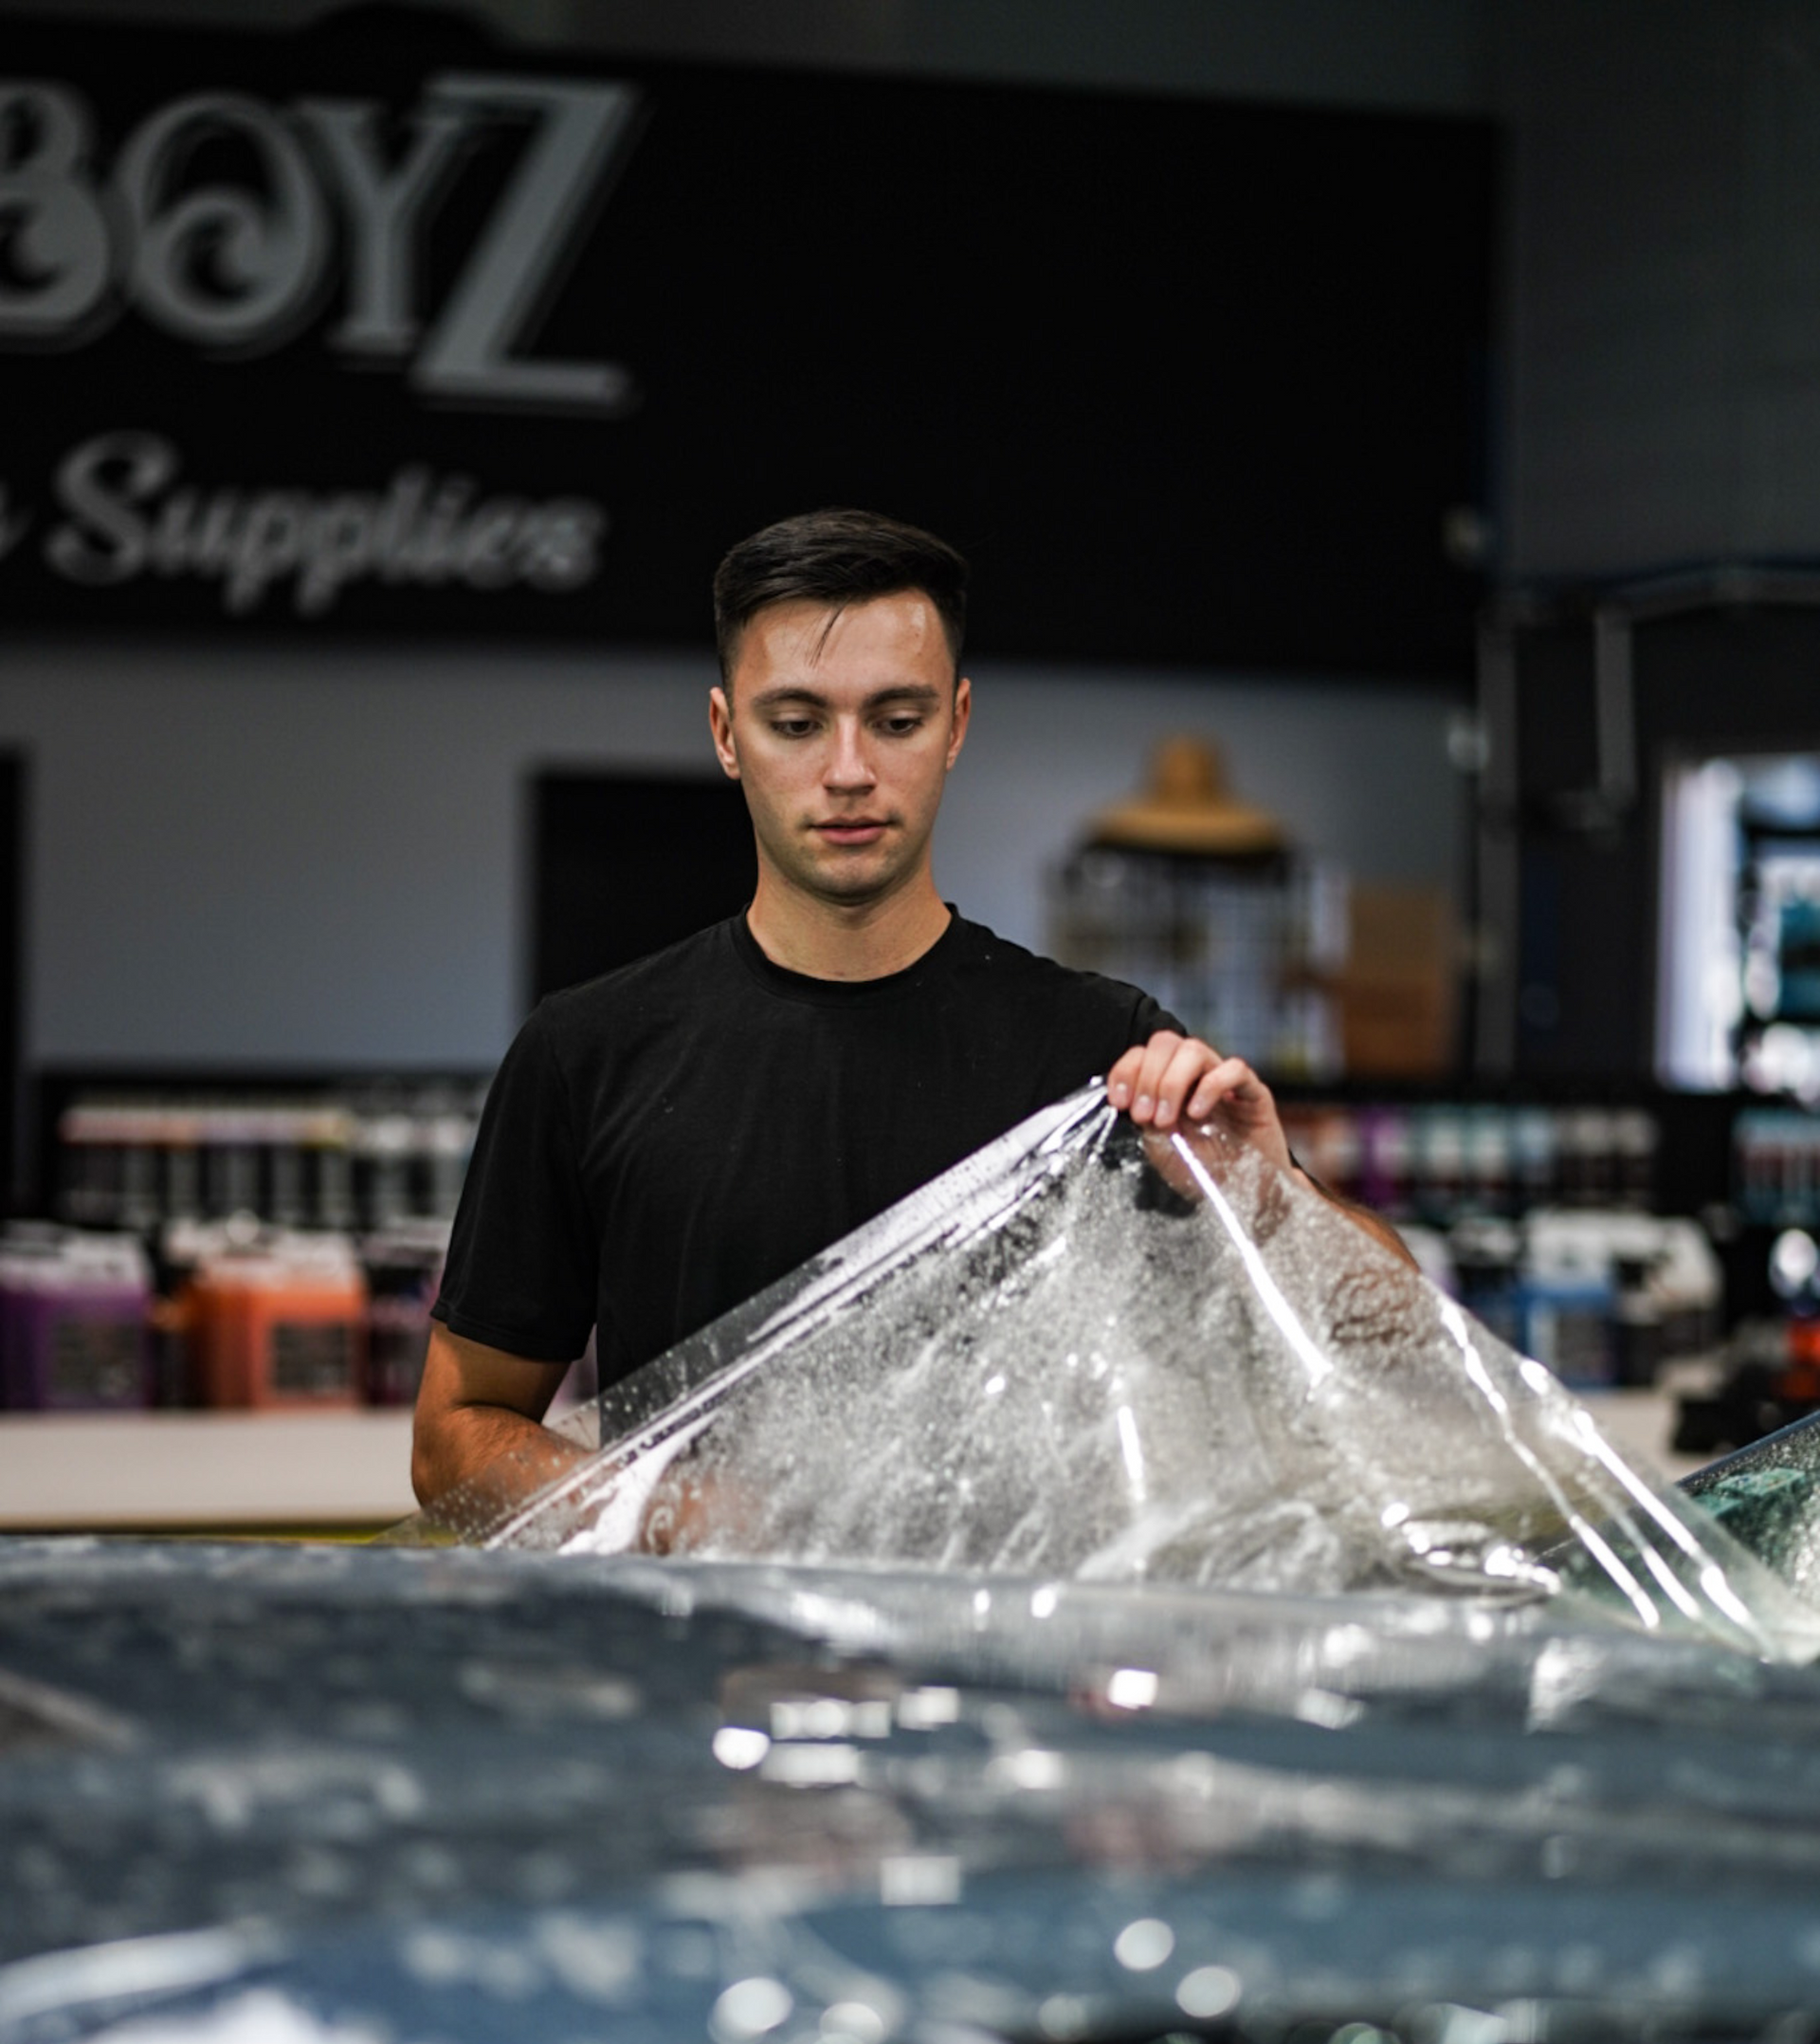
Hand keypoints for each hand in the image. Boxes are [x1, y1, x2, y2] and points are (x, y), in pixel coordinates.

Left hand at [1106, 1030, 1293, 1176]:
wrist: (1243, 1196)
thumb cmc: (1201, 1171)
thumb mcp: (1161, 1148)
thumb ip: (1145, 1120)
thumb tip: (1128, 1098)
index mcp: (1169, 1082)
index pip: (1143, 1053)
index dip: (1126, 1071)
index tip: (1120, 1103)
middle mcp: (1196, 1075)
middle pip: (1165, 1042)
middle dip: (1147, 1077)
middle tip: (1145, 1116)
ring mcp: (1225, 1081)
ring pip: (1194, 1049)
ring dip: (1172, 1082)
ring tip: (1166, 1119)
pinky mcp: (1254, 1093)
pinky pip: (1234, 1069)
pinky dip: (1210, 1086)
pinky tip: (1197, 1113)